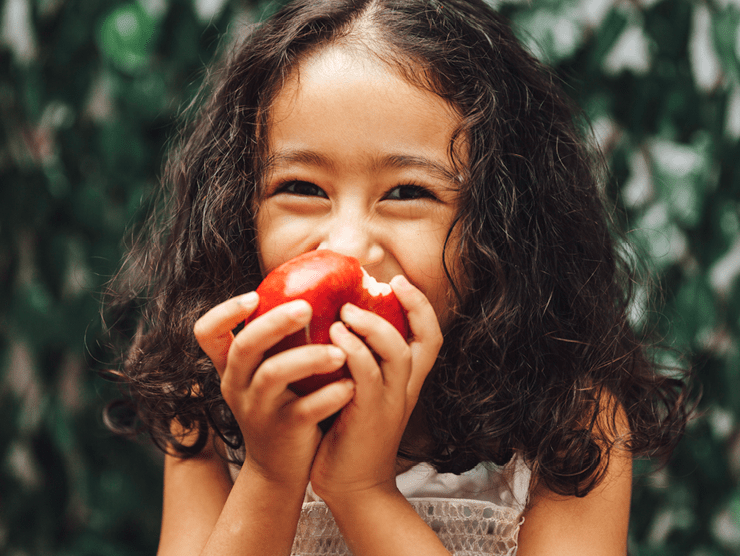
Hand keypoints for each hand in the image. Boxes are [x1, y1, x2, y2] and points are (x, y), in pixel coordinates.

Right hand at [194, 293, 355, 489]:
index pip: (206, 332)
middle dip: (275, 322)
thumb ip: (276, 340)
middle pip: (246, 346)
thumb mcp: (267, 374)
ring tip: (340, 352)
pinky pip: (305, 409)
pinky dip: (329, 395)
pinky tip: (350, 386)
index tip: (254, 296)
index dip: (224, 311)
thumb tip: (311, 289)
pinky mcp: (284, 431)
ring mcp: (258, 410)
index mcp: (232, 367)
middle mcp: (237, 385)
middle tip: (307, 307)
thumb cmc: (282, 404)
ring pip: (273, 375)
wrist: (280, 468)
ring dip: (308, 357)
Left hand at [309, 275, 442, 501]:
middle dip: (410, 305)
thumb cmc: (349, 436)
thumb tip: (332, 323)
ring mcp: (390, 403)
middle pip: (426, 339)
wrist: (353, 489)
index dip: (421, 306)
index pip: (430, 338)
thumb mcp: (360, 393)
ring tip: (346, 310)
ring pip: (397, 352)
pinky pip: (366, 374)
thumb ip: (356, 363)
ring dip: (373, 324)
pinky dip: (352, 350)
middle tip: (379, 284)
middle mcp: (405, 389)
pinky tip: (333, 335)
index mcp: (406, 383)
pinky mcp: (368, 415)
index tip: (399, 282)